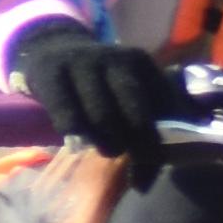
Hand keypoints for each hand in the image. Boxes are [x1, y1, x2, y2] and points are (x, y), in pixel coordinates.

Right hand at [13, 30, 182, 186]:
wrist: (55, 46)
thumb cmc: (99, 82)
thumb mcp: (130, 85)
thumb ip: (154, 115)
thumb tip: (170, 160)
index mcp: (141, 63)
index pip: (161, 109)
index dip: (158, 147)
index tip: (148, 176)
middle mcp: (115, 59)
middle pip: (134, 113)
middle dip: (135, 147)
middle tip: (127, 162)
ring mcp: (83, 63)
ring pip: (101, 117)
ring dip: (106, 143)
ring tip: (106, 150)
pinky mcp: (52, 71)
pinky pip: (68, 115)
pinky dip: (75, 135)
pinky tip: (75, 142)